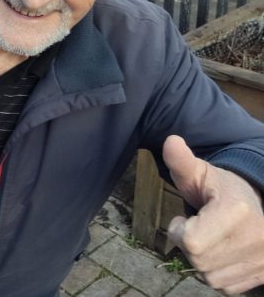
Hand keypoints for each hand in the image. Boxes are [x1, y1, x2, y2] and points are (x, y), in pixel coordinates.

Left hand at [163, 135, 263, 293]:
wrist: (259, 202)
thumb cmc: (221, 189)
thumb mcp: (200, 172)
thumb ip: (181, 161)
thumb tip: (170, 141)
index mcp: (237, 211)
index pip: (191, 241)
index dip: (180, 230)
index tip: (186, 218)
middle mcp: (257, 238)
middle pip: (199, 260)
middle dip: (189, 245)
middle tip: (197, 228)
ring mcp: (263, 259)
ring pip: (210, 276)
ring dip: (202, 261)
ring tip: (211, 239)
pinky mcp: (263, 274)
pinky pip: (224, 286)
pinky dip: (217, 272)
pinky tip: (222, 253)